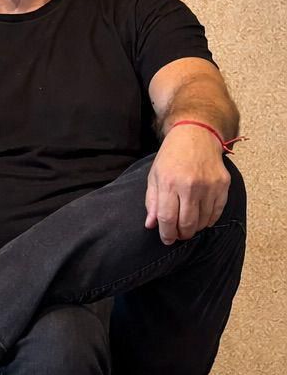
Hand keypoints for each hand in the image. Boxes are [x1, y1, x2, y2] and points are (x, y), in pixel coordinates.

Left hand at [145, 125, 230, 244]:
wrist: (196, 135)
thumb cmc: (171, 157)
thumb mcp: (154, 177)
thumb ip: (152, 202)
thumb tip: (151, 225)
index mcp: (169, 184)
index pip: (167, 219)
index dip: (167, 234)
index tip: (166, 240)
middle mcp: (190, 186)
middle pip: (187, 223)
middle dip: (181, 235)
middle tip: (178, 235)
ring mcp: (209, 185)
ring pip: (203, 220)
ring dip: (195, 228)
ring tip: (188, 226)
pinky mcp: (223, 184)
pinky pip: (217, 212)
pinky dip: (209, 220)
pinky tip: (202, 219)